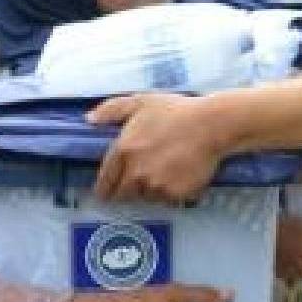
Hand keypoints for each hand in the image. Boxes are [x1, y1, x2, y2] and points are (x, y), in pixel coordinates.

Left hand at [89, 93, 225, 203]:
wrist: (211, 125)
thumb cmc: (176, 111)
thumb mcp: (140, 102)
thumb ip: (111, 110)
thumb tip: (89, 120)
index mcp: (123, 151)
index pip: (105, 182)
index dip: (105, 189)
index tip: (107, 193)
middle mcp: (135, 173)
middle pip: (124, 194)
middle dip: (129, 189)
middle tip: (140, 180)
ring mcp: (155, 186)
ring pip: (147, 197)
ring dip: (150, 191)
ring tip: (163, 175)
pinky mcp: (175, 194)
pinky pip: (168, 200)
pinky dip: (171, 193)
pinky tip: (179, 178)